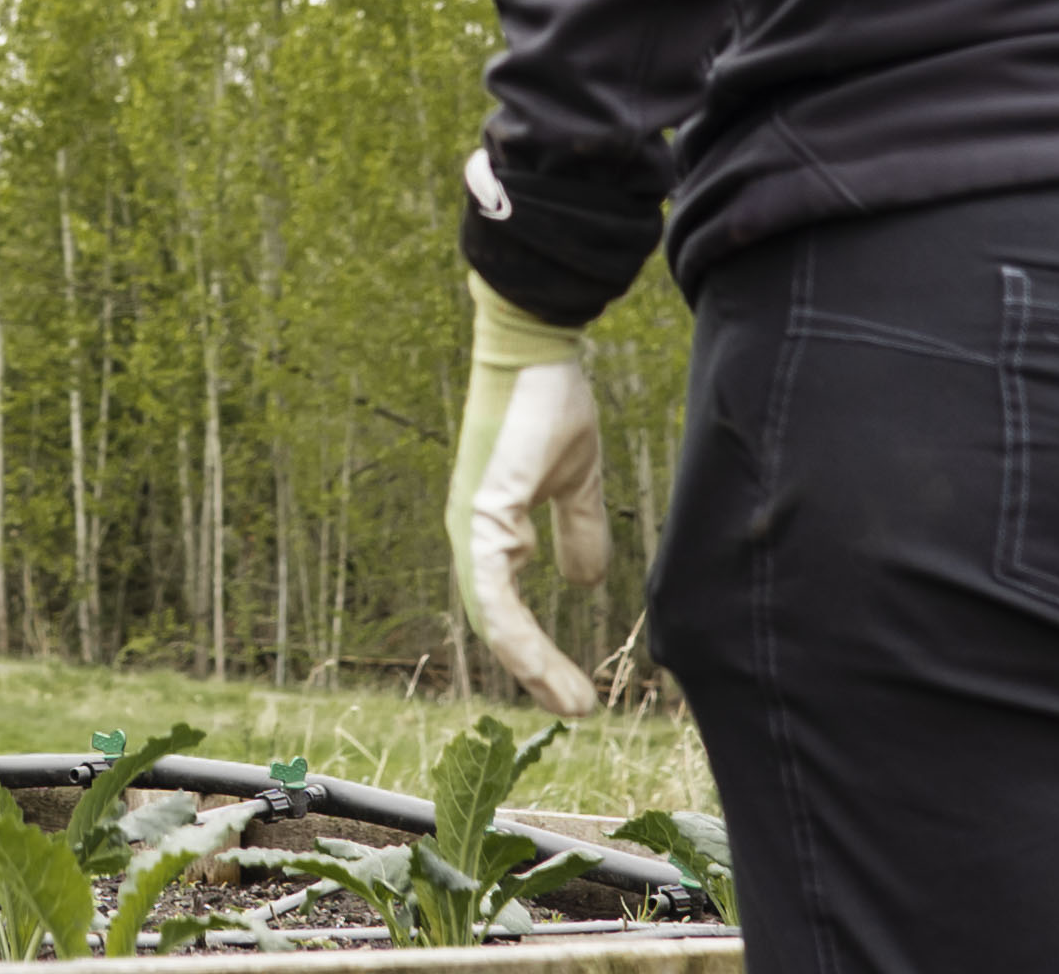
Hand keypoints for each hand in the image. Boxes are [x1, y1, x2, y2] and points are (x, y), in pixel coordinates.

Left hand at [447, 273, 604, 718]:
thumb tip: (587, 582)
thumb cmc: (549, 404)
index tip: (573, 690)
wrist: (537, 347)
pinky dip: (513, 631)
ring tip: (571, 703)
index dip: (536, 652)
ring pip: (492, 618)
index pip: (505, 608)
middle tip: (576, 711)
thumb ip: (577, 531)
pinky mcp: (481, 511)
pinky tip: (537, 664)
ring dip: (530, 666)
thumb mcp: (574, 481)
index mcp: (492, 529)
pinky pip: (491, 587)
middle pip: (495, 625)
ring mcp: (470, 524)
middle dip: (535, 673)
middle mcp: (472, 534)